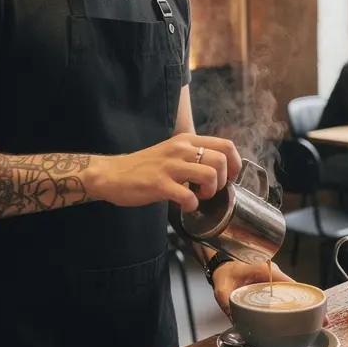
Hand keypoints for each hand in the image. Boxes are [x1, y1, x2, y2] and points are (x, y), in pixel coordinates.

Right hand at [87, 133, 240, 211]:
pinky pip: (188, 196)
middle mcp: (180, 149)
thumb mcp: (172, 152)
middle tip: (211, 190)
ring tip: (199, 196)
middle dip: (223, 180)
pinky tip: (185, 206)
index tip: (229, 177)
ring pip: (209, 175)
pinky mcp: (160, 184)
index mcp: (186, 140)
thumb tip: (218, 168)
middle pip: (221, 160)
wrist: (112, 174)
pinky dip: (192, 205)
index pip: (225, 144)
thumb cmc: (144, 167)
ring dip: (210, 192)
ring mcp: (170, 166)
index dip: (235, 163)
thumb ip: (193, 155)